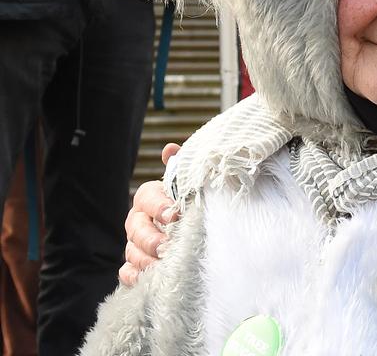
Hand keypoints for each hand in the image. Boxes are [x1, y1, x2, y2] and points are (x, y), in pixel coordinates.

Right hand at [118, 143, 181, 286]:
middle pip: (135, 229)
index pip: (146, 198)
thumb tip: (170, 149)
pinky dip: (134, 277)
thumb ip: (182, 166)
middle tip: (166, 245)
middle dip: (150, 237)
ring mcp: (135, 244)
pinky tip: (146, 279)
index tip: (174, 214)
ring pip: (131, 252)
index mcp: (150, 198)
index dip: (158, 206)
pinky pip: (127, 273)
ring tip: (163, 264)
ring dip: (145, 259)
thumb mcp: (191, 184)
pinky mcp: (136, 265)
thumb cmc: (193, 202)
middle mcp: (138, 220)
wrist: (197, 226)